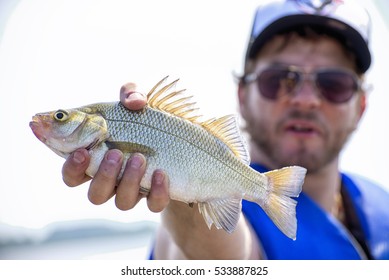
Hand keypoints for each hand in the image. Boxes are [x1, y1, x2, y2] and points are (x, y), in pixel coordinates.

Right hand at [61, 83, 169, 211]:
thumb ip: (131, 93)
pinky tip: (162, 173)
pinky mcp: (156, 196)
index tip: (81, 152)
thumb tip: (135, 102)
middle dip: (103, 175)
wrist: (179, 143)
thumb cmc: (146, 122)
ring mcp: (134, 191)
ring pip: (122, 202)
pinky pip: (154, 205)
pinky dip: (157, 192)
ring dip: (129, 180)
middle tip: (115, 153)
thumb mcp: (137, 102)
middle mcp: (113, 181)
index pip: (73, 174)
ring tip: (140, 158)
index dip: (72, 168)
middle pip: (95, 195)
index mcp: (97, 161)